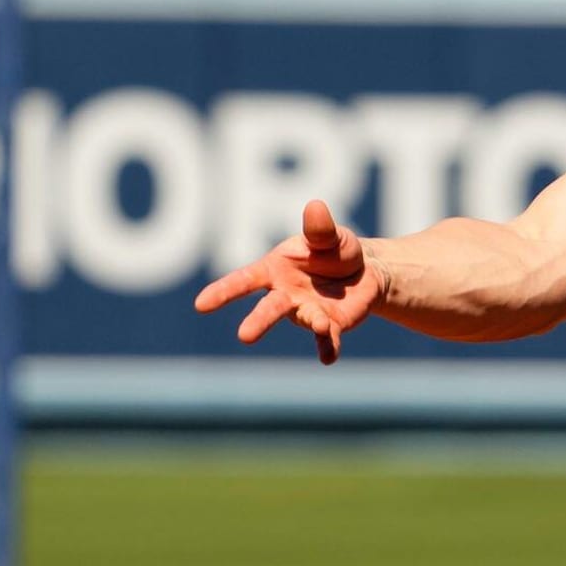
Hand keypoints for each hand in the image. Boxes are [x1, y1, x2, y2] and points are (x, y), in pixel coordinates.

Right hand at [194, 199, 377, 364]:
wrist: (365, 271)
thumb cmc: (334, 250)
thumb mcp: (329, 236)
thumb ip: (320, 228)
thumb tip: (315, 207)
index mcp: (274, 269)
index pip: (244, 280)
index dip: (223, 291)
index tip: (200, 305)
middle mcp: (286, 294)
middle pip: (269, 308)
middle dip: (258, 321)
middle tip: (244, 337)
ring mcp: (307, 311)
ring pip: (305, 319)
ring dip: (313, 322)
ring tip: (320, 324)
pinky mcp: (331, 324)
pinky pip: (328, 338)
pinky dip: (328, 347)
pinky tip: (328, 358)